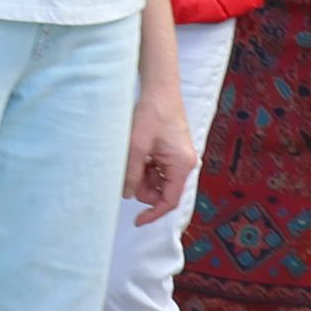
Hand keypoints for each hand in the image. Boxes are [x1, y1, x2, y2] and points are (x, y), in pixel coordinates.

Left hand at [123, 70, 194, 221]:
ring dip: (143, 175)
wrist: (159, 89)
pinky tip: (138, 151)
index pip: (170, 200)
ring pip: (158, 180)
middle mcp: (184, 163)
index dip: (153, 213)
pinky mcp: (171, 152)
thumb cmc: (152, 114)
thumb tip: (127, 194)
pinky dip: (145, 166)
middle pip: (163, 191)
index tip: (137, 220)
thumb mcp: (136, 147)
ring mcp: (178, 158)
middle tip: (128, 173)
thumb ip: (132, 174)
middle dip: (144, 188)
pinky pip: (157, 169)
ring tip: (134, 156)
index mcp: (182, 165)